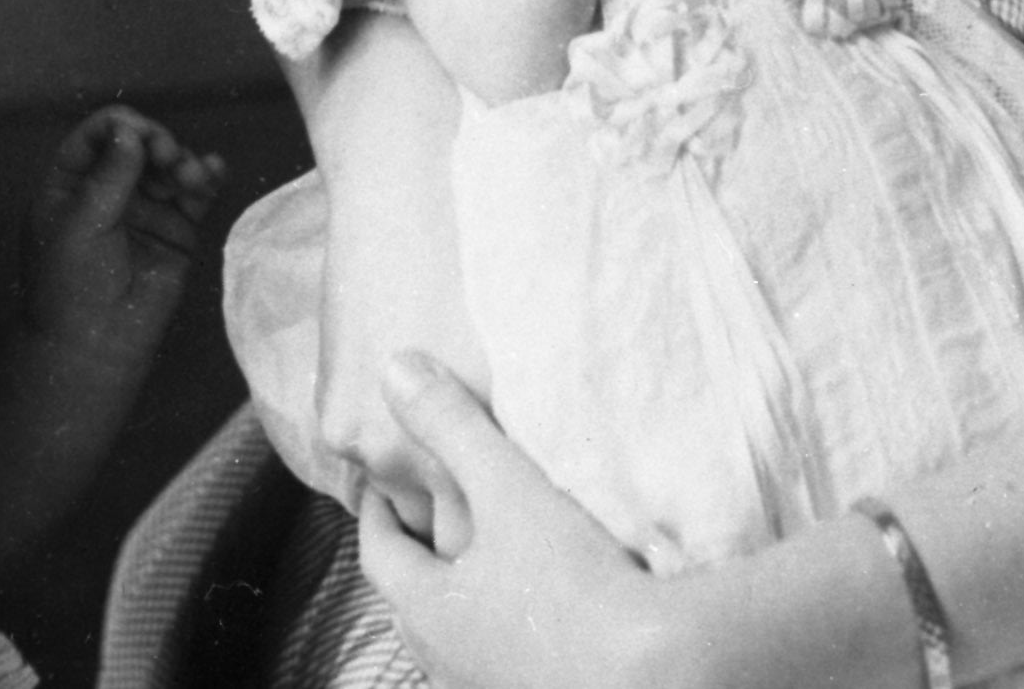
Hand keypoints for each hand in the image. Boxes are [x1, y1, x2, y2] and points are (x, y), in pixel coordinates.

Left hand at [21, 104, 223, 370]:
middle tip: (168, 157)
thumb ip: (109, 175)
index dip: (122, 127)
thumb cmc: (73, 285)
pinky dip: (207, 176)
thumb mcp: (81, 224)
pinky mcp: (177, 229)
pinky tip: (213, 170)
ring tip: (191, 177)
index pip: (97, 135)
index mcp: (73, 184)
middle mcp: (110, 190)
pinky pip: (196, 194)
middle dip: (158, 142)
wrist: (96, 346)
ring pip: (169, 165)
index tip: (142, 135)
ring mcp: (146, 209)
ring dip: (183, 160)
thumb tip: (130, 129)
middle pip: (140, 144)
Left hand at [357, 354, 668, 687]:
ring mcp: (490, 685)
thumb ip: (452, 426)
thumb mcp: (507, 488)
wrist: (647, 671)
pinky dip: (502, 626)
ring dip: (461, 598)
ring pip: (456, 638)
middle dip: (416, 560)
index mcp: (429, 610)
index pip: (381, 556)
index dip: (377, 515)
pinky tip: (532, 609)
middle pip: (413, 604)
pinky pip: (500, 657)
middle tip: (424, 519)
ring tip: (481, 561)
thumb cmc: (567, 584)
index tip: (380, 486)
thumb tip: (394, 367)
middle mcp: (449, 659)